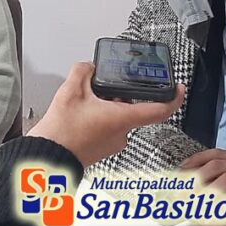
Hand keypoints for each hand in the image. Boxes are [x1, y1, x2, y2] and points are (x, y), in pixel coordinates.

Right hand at [27, 62, 184, 166]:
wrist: (46, 158)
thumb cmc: (61, 133)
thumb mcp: (71, 91)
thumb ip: (83, 71)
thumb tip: (88, 68)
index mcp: (122, 118)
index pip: (160, 109)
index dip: (174, 97)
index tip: (179, 88)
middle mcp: (122, 133)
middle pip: (133, 107)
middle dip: (121, 94)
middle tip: (106, 86)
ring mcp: (112, 143)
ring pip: (119, 116)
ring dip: (108, 105)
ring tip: (87, 99)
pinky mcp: (102, 148)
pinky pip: (108, 126)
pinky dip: (100, 116)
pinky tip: (83, 112)